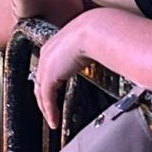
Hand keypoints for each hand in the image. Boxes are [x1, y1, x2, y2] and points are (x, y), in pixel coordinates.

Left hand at [33, 11, 96, 128]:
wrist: (94, 31)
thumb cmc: (99, 33)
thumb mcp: (92, 43)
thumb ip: (94, 52)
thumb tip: (111, 58)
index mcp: (55, 45)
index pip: (47, 67)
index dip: (50, 82)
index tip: (55, 93)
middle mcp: (47, 54)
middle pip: (40, 81)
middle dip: (44, 98)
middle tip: (51, 111)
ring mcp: (46, 65)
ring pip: (40, 92)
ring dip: (45, 108)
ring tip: (52, 120)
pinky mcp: (49, 76)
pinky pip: (46, 98)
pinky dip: (49, 111)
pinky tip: (54, 121)